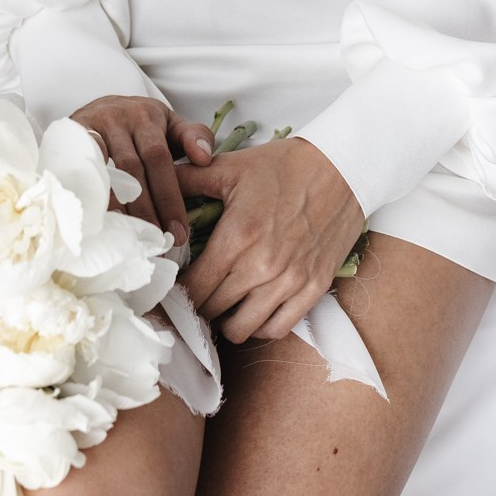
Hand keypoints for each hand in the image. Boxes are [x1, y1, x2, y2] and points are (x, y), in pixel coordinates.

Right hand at [70, 95, 215, 245]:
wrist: (99, 106)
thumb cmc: (140, 124)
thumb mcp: (170, 125)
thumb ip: (193, 138)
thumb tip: (205, 158)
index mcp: (146, 116)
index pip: (159, 159)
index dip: (169, 197)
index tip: (180, 231)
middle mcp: (118, 118)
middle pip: (133, 169)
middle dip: (147, 210)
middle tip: (157, 242)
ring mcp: (91, 127)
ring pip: (106, 172)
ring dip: (119, 208)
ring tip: (131, 239)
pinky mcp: (70, 138)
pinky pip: (80, 171)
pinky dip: (91, 197)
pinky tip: (101, 222)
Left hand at [174, 137, 364, 342]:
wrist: (342, 168)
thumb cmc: (285, 166)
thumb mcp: (231, 167)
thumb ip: (187, 178)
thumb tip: (153, 180)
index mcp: (238, 237)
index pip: (194, 288)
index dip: (177, 292)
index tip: (173, 285)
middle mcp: (262, 266)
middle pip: (213, 311)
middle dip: (198, 305)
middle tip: (194, 293)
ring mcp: (290, 282)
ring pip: (242, 328)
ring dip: (226, 319)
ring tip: (222, 301)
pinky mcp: (313, 288)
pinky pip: (277, 329)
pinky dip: (259, 324)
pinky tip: (251, 306)